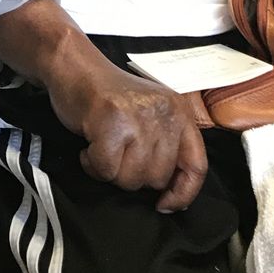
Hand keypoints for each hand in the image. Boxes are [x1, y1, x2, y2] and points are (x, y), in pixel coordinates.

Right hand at [0, 0, 205, 210]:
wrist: (77, 68)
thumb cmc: (111, 98)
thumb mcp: (151, 116)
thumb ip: (167, 147)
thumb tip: (174, 197)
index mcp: (179, 113)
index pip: (196, 166)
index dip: (183, 193)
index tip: (165, 204)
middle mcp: (164, 114)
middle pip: (158, 178)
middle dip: (133, 174)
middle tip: (118, 151)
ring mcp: (137, 118)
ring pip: (131, 179)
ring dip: (112, 171)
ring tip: (104, 144)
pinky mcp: (111, 123)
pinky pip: (105, 170)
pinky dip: (92, 165)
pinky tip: (89, 146)